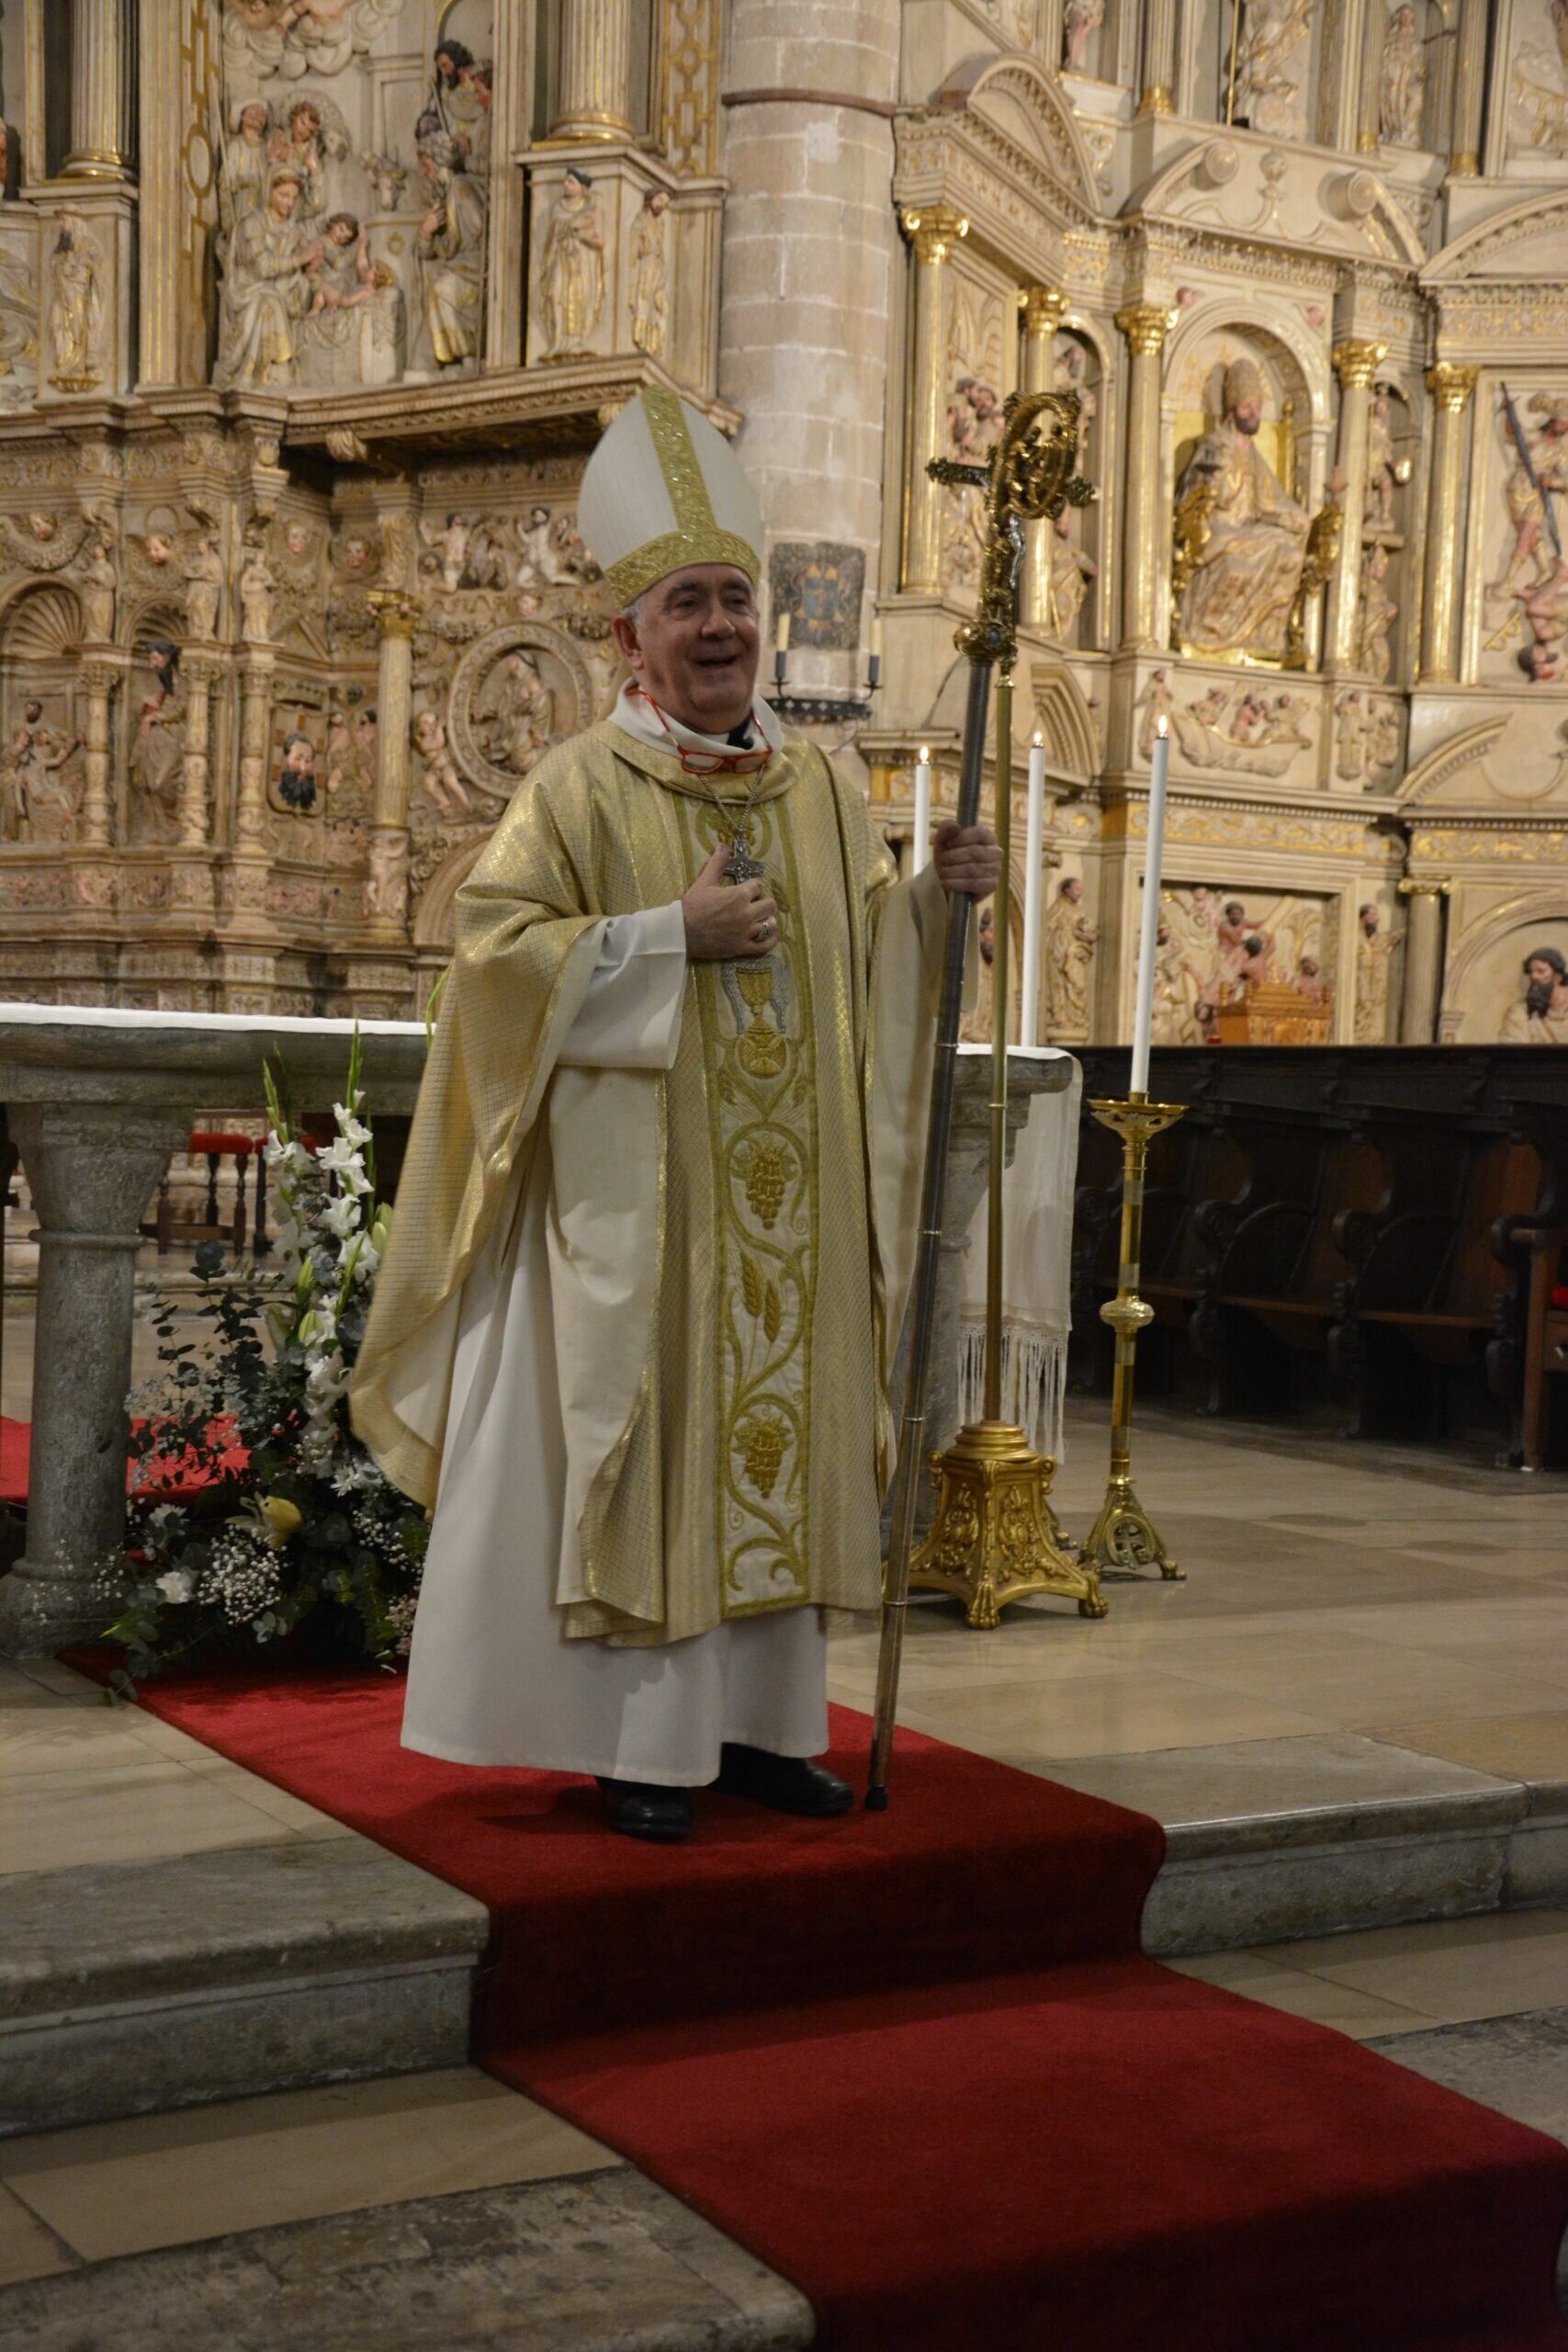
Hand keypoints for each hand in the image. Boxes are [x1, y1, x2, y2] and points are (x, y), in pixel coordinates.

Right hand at [681, 840, 776, 960]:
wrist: (680, 932)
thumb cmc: (692, 906)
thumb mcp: (704, 881)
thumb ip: (717, 863)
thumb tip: (723, 844)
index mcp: (739, 895)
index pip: (758, 885)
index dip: (752, 886)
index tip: (746, 889)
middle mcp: (746, 914)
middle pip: (770, 904)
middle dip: (763, 901)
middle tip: (753, 903)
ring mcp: (746, 932)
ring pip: (770, 923)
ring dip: (765, 918)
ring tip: (758, 918)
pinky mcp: (742, 947)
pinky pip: (765, 945)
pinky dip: (771, 939)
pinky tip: (770, 933)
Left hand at [933, 820, 1000, 899]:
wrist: (949, 879)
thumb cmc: (949, 855)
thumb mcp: (943, 840)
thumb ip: (946, 828)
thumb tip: (955, 826)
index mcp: (988, 836)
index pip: (981, 833)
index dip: (963, 837)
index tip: (948, 843)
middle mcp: (996, 852)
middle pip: (976, 852)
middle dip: (954, 857)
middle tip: (941, 860)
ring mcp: (996, 869)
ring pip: (973, 869)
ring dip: (953, 871)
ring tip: (942, 872)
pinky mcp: (992, 885)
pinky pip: (974, 884)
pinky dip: (957, 884)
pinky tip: (946, 883)